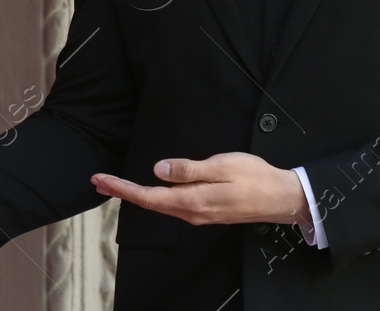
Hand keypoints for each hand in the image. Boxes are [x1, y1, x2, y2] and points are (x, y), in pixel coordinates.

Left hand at [90, 152, 307, 226]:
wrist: (281, 198)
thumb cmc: (254, 178)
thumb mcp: (221, 166)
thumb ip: (188, 170)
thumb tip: (158, 169)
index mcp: (192, 201)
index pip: (148, 196)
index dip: (122, 188)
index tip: (101, 180)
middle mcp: (191, 212)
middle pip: (149, 203)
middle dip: (122, 192)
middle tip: (97, 181)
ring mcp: (198, 214)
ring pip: (159, 205)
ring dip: (135, 194)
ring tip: (115, 184)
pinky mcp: (206, 211)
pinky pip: (172, 205)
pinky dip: (153, 197)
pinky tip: (148, 189)